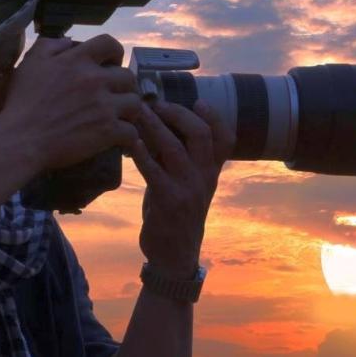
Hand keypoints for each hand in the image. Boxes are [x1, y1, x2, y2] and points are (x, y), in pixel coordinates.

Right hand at [0, 34, 142, 170]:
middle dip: (124, 86)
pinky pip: (131, 131)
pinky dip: (127, 136)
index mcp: (77, 60)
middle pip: (128, 77)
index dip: (115, 53)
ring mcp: (104, 106)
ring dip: (129, 111)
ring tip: (120, 117)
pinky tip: (118, 139)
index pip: (110, 44)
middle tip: (115, 95)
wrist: (21, 140)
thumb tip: (68, 41)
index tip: (111, 64)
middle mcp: (95, 80)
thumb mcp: (30, 64)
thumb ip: (49, 46)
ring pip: (136, 104)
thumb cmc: (21, 103)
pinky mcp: (108, 132)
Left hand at [130, 99, 234, 277]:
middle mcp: (204, 178)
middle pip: (201, 134)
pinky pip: (154, 170)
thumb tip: (157, 125)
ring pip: (174, 147)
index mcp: (211, 172)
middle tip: (156, 103)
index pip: (225, 138)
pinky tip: (130, 141)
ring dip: (154, 126)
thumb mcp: (184, 184)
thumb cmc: (175, 214)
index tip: (199, 101)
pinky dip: (141, 153)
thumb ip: (177, 159)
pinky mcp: (168, 201)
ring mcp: (188, 189)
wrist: (174, 255)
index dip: (215, 117)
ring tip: (138, 113)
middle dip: (177, 113)